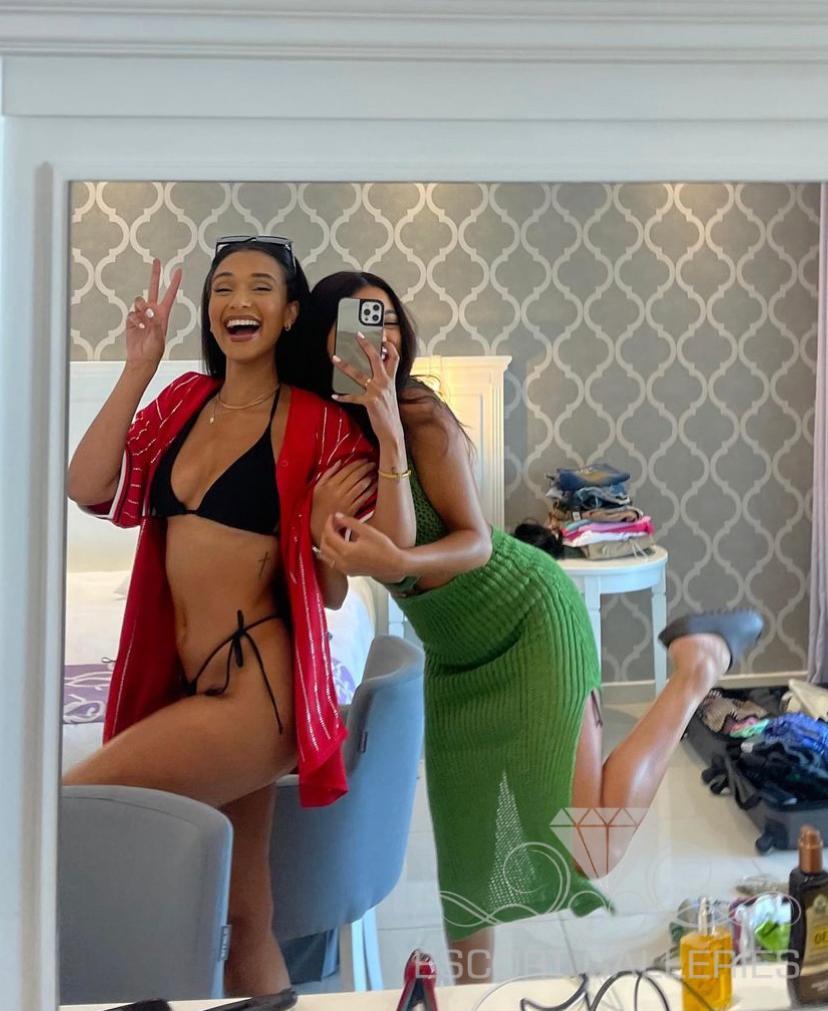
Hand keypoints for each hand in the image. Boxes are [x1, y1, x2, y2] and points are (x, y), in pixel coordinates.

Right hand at [125, 258, 182, 372]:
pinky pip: (131, 313)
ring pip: (139, 301)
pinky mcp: (132, 320)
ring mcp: (141, 315)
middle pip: (153, 289)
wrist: (141, 359)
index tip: (178, 270)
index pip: (169, 295)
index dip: (174, 283)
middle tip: (157, 261)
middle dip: (155, 275)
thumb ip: (154, 322)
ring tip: (144, 320)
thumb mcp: (158, 337)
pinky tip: (138, 327)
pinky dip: (134, 319)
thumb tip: (148, 310)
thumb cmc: (154, 350)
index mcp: (163, 314)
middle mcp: (153, 312)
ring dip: (141, 308)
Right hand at [310, 459, 375, 545]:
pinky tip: (374, 486)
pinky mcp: (352, 509)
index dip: (357, 463)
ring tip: (374, 473)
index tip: (364, 459)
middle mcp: (339, 491)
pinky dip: (371, 490)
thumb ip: (328, 474)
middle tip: (372, 464)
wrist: (320, 525)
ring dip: (370, 478)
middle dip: (366, 468)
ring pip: (361, 485)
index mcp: (330, 484)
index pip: (347, 470)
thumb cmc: (318, 505)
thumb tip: (339, 462)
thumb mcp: (317, 488)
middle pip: (356, 476)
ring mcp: (346, 501)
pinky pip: (364, 497)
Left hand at [319, 513, 407, 582]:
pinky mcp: (349, 572)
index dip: (329, 523)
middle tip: (334, 523)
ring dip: (328, 543)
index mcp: (346, 552)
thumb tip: (337, 516)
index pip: (329, 535)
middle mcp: (343, 563)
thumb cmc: (383, 547)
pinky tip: (340, 544)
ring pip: (327, 556)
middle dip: (326, 532)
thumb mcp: (367, 531)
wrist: (394, 564)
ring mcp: (345, 569)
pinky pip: (333, 562)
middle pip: (324, 546)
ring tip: (336, 533)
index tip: (332, 516)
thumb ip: (349, 522)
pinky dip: (332, 552)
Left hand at [332, 335, 402, 441]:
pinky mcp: (370, 402)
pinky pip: (352, 396)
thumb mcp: (390, 393)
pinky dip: (342, 396)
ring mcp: (377, 392)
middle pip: (376, 358)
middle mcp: (385, 383)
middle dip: (366, 345)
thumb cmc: (389, 412)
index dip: (390, 346)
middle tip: (358, 335)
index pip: (395, 358)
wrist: (392, 430)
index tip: (383, 338)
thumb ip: (384, 381)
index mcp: (391, 380)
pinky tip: (334, 395)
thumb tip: (374, 371)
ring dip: (345, 365)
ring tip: (335, 358)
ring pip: (359, 374)